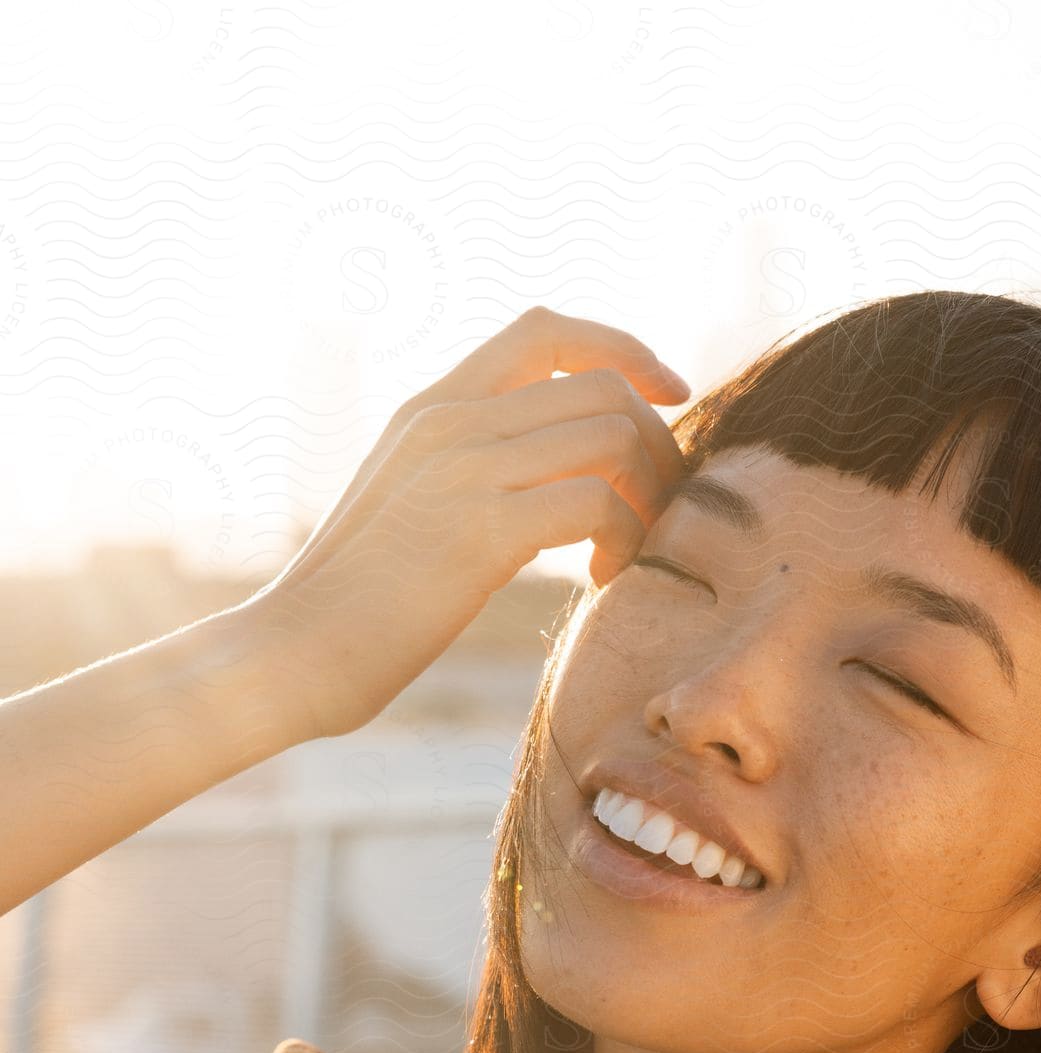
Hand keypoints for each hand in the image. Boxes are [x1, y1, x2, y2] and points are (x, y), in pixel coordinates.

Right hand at [254, 305, 689, 738]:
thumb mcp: (409, 509)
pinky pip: (597, 504)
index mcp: (430, 406)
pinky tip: (599, 582)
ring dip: (648, 498)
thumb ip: (468, 472)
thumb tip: (544, 480)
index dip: (623, 350)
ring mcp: (463, 468)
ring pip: (614, 437)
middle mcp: (448, 419)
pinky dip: (624, 541)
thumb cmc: (354, 605)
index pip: (545, 330)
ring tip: (629, 553)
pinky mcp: (480, 529)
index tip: (670, 396)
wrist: (291, 655)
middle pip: (602, 387)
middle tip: (658, 515)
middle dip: (657, 447)